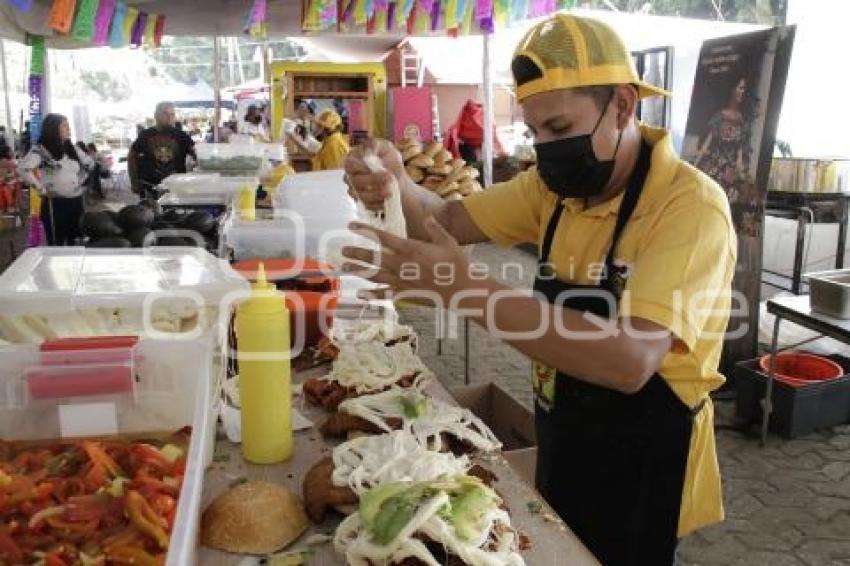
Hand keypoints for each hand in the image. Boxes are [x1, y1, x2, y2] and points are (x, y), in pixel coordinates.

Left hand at [341, 216, 472, 304]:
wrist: (462, 289)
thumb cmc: (457, 264)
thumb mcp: (447, 241)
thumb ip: (434, 228)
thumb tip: (425, 218)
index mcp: (411, 248)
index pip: (382, 237)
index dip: (365, 230)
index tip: (351, 225)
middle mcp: (402, 264)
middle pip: (373, 257)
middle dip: (356, 252)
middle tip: (343, 250)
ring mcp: (402, 280)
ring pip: (375, 275)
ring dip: (359, 271)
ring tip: (346, 267)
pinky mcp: (405, 294)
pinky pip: (385, 294)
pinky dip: (372, 295)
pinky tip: (360, 294)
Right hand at [343, 139, 404, 210]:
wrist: (397, 177)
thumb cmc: (389, 159)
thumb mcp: (385, 147)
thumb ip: (375, 145)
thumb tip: (368, 149)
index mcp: (352, 159)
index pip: (351, 165)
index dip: (363, 167)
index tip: (378, 168)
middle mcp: (350, 175)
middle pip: (356, 181)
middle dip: (373, 180)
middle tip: (390, 178)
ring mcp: (354, 190)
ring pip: (360, 195)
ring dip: (376, 194)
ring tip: (391, 191)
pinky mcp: (361, 202)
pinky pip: (366, 205)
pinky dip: (377, 204)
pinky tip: (386, 200)